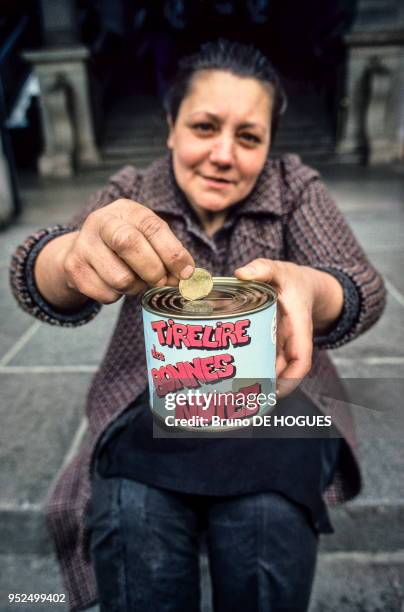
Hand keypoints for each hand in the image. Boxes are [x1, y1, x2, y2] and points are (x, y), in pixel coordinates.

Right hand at [36, 199, 194, 308]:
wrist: (82, 253)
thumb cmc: (125, 246)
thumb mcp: (148, 239)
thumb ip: (170, 253)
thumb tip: (189, 277)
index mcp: (126, 210)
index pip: (152, 226)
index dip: (173, 252)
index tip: (185, 273)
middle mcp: (101, 221)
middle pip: (129, 243)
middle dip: (153, 269)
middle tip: (161, 281)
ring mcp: (83, 244)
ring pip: (120, 277)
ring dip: (136, 287)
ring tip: (135, 281)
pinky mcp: (73, 268)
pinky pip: (106, 294)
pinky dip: (117, 296)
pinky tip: (115, 285)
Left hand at [235, 258, 315, 397]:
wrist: (302, 283)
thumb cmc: (291, 279)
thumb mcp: (278, 269)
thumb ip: (262, 268)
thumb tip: (241, 273)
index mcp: (298, 326)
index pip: (301, 358)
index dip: (291, 379)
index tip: (276, 391)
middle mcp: (291, 340)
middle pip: (283, 370)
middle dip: (267, 386)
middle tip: (244, 398)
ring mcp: (281, 343)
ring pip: (272, 368)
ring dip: (258, 380)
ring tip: (235, 393)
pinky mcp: (271, 343)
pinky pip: (263, 359)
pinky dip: (252, 368)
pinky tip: (233, 376)